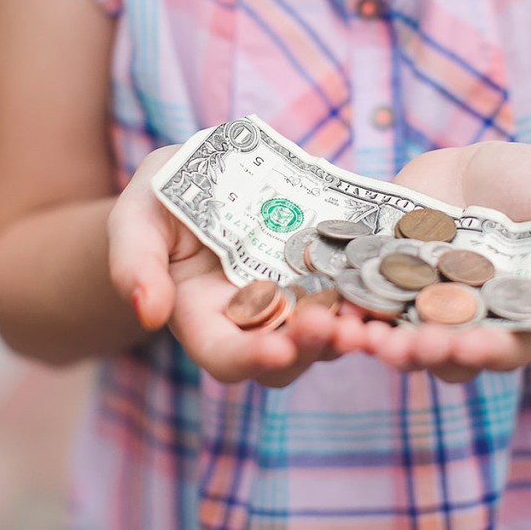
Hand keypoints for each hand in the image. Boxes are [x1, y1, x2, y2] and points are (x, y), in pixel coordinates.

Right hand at [107, 146, 368, 386]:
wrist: (210, 172)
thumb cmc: (164, 197)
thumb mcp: (137, 215)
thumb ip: (134, 260)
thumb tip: (146, 312)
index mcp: (203, 317)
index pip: (224, 355)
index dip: (249, 358)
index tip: (276, 352)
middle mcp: (255, 321)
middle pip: (287, 356)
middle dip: (312, 346)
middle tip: (339, 328)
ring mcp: (298, 300)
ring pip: (330, 332)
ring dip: (352, 327)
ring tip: (373, 310)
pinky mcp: (333, 275)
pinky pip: (359, 293)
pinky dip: (375, 291)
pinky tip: (396, 276)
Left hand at [357, 142, 530, 381]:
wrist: (479, 171)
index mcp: (516, 321)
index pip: (505, 348)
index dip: (488, 351)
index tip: (472, 347)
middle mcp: (464, 328)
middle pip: (443, 352)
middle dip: (423, 352)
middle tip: (403, 348)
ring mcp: (416, 312)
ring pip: (395, 336)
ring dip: (374, 340)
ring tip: (355, 334)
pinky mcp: (377, 288)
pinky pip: (357, 305)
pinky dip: (341, 308)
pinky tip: (323, 305)